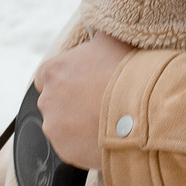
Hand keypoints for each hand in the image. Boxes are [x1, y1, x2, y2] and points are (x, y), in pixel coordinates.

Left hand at [34, 34, 132, 171]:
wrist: (140, 110)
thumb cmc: (125, 73)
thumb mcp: (110, 41)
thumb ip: (95, 39)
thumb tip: (97, 33)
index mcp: (53, 71)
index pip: (46, 76)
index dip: (66, 80)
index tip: (81, 84)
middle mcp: (47, 100)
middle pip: (55, 102)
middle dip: (73, 103)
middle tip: (99, 103)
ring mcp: (54, 127)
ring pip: (63, 126)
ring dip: (78, 125)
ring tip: (106, 122)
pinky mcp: (65, 151)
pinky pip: (73, 147)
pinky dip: (86, 144)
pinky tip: (105, 137)